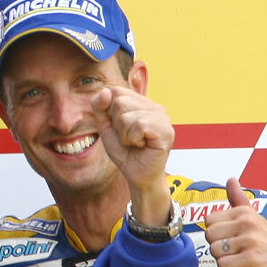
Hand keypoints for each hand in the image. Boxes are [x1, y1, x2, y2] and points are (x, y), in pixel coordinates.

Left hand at [91, 84, 172, 224]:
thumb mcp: (106, 128)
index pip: (115, 91)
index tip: (118, 129)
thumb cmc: (125, 152)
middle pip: (120, 101)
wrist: (137, 176)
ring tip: (135, 143)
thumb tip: (105, 90)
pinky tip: (142, 146)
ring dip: (125, 135)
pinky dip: (133, 139)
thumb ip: (100, 108)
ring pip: (127, 115)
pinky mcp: (166, 130)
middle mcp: (154, 106)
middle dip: (117, 125)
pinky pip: (139, 125)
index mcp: (142, 103)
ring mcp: (162, 117)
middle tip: (128, 138)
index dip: (108, 111)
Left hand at [203, 177, 266, 266]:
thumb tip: (231, 179)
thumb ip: (239, 200)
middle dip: (219, 247)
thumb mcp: (255, 219)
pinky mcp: (252, 259)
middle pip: (209, 235)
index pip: (209, 221)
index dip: (218, 234)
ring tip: (244, 259)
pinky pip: (224, 266)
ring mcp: (250, 240)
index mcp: (244, 212)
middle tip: (238, 251)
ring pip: (215, 251)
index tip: (234, 239)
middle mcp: (247, 223)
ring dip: (226, 260)